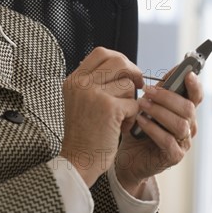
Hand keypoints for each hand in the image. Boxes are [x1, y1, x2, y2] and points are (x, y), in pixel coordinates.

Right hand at [60, 47, 143, 187]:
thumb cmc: (84, 133)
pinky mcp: (109, 108)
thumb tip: (122, 65)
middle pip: (118, 61)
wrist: (78, 159)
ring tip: (122, 116)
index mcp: (73, 80)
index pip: (100, 53)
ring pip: (128, 84)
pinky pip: (134, 103)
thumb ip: (94, 82)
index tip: (126, 72)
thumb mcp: (80, 101)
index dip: (119, 59)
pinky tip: (122, 127)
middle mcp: (81, 83)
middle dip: (133, 72)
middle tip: (138, 85)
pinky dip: (133, 116)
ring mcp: (94, 94)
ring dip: (131, 100)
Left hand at [115, 71, 202, 195]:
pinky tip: (140, 121)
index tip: (187, 74)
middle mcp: (188, 127)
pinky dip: (153, 128)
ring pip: (179, 124)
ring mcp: (183, 142)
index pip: (196, 97)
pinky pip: (168, 140)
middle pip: (188, 108)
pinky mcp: (174, 156)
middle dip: (167, 97)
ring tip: (141, 105)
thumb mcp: (148, 105)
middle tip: (148, 90)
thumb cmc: (139, 129)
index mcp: (185, 113)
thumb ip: (159, 90)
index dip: (194, 85)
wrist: (128, 157)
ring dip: (159, 111)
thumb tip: (172, 70)